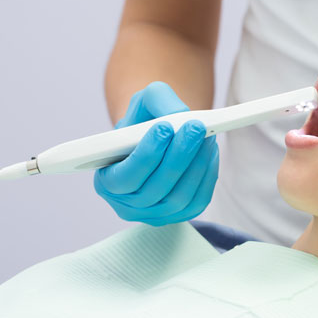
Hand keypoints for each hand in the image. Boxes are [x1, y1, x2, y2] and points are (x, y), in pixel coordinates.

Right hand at [94, 82, 218, 225]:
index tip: (164, 128)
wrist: (158, 138)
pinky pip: (197, 201)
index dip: (146, 155)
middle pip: (156, 189)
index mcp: (107, 182)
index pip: (125, 177)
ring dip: (196, 165)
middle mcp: (128, 205)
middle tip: (195, 128)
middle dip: (178, 156)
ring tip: (206, 136)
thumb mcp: (144, 103)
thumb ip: (157, 102)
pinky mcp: (180, 215)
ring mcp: (155, 215)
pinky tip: (209, 152)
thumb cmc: (145, 121)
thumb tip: (180, 116)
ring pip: (179, 197)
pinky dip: (207, 175)